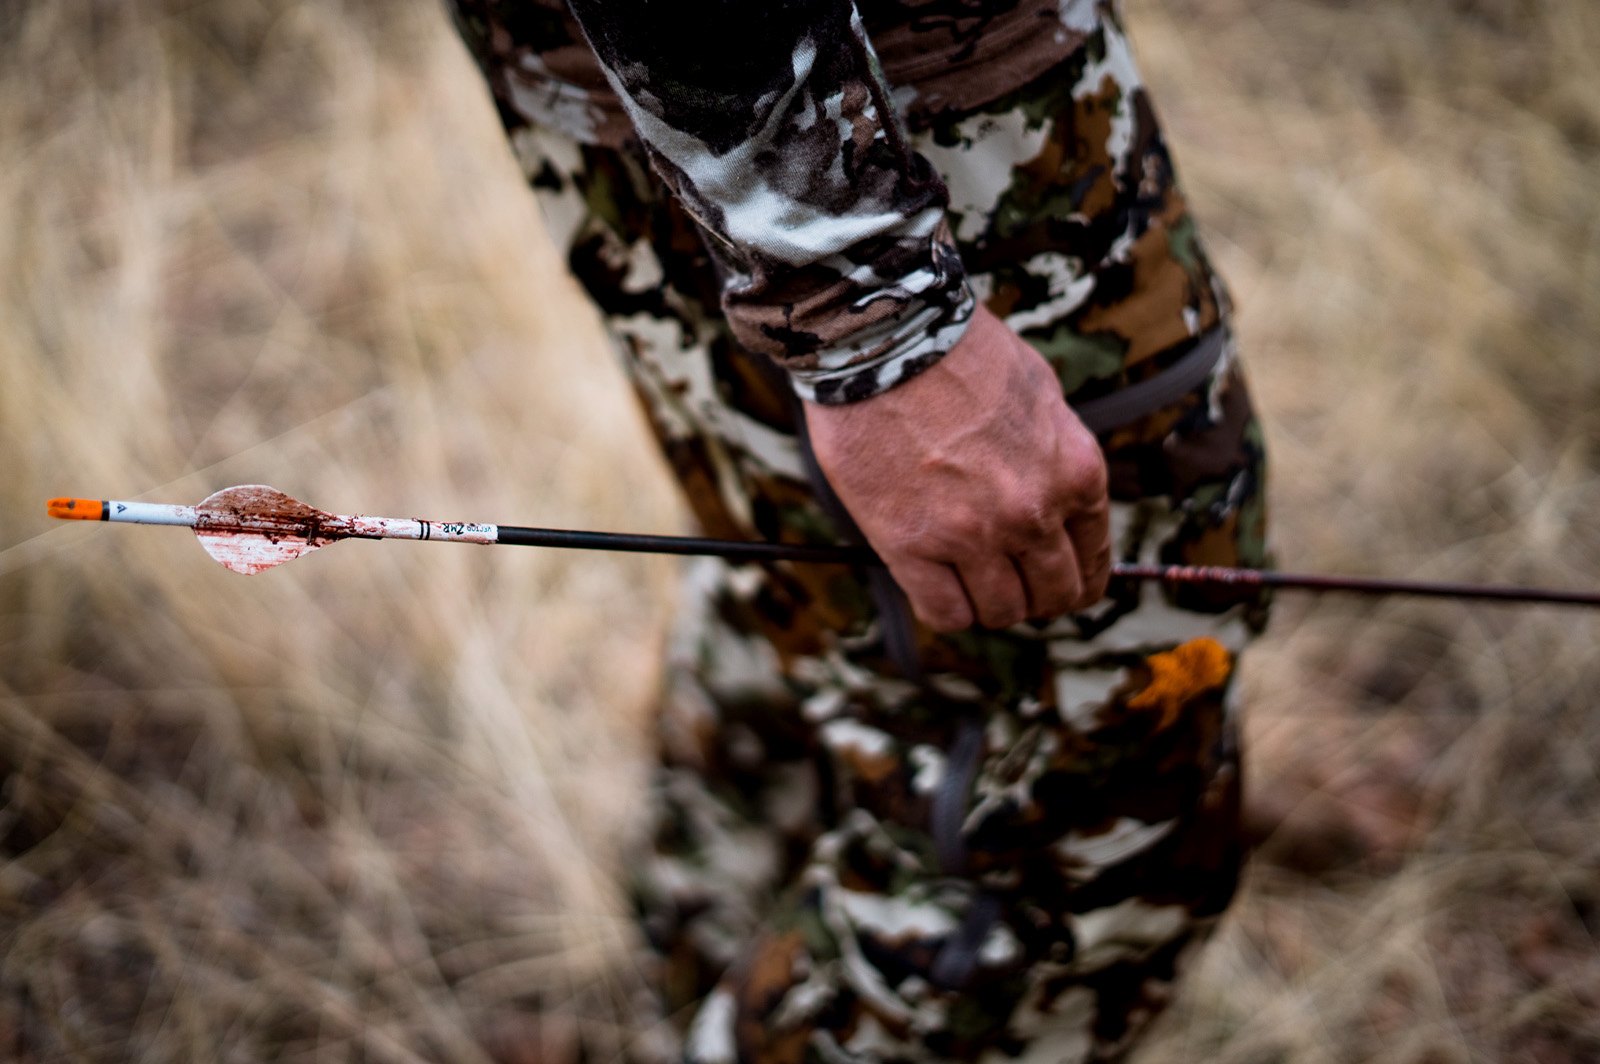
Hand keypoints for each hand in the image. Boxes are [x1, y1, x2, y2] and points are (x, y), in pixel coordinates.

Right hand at [804, 303, 1110, 631]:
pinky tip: (934, 584)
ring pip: (999, 612)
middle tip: (1007, 583)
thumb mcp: (1042, 394)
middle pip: (1052, 597)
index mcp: (1076, 473)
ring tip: (965, 578)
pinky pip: (944, 612)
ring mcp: (973, 534)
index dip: (1074, 579)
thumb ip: (1058, 458)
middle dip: (1034, 597)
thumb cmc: (962, 352)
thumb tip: (1060, 505)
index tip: (1053, 580)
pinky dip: (945, 608)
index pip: (1093, 562)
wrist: (891, 334)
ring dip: (987, 603)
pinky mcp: (912, 545)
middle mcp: (1034, 512)